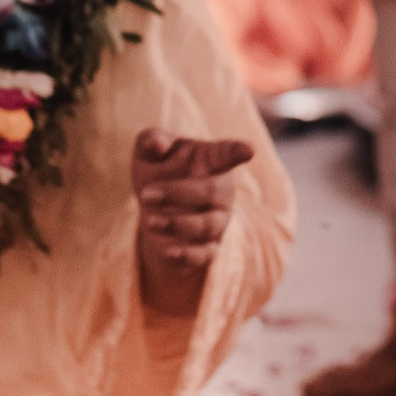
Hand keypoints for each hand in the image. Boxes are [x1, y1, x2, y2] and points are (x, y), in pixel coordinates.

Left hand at [132, 128, 255, 312]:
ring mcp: (219, 219)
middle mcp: (221, 190)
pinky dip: (188, 254)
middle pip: (213, 191)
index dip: (237, 151)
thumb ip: (151, 140)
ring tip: (150, 221)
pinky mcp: (209, 246)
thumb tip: (157, 145)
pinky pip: (206, 254)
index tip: (248, 150)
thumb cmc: (157, 167)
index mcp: (211, 159)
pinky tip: (169, 251)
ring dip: (178, 224)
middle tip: (146, 195)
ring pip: (208, 225)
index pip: (227, 153)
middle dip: (178, 193)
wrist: (154, 205)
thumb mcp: (148, 150)